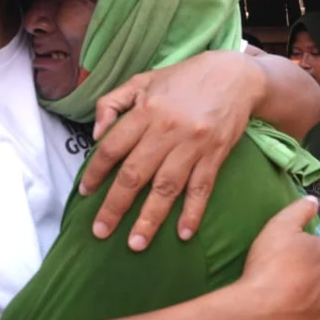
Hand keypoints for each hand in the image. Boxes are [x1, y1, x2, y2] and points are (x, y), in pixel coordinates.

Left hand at [83, 50, 265, 250]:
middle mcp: (167, 130)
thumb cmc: (184, 79)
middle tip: (100, 232)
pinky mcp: (215, 155)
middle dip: (115, 207)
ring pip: (166, 187)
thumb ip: (112, 103)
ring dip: (150, 219)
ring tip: (135, 244)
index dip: (96, 172)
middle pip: (135, 174)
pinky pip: (202, 188)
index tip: (84, 192)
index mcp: (146, 110)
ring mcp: (193, 145)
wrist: (234, 75)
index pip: (113, 147)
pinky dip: (193, 212)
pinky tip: (183, 234)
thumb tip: (96, 135)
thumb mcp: (143, 80)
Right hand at [236, 198, 319, 319]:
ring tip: (299, 297)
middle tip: (291, 278)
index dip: (305, 252)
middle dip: (317, 272)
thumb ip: (298, 210)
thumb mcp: (278, 227)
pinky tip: (314, 314)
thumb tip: (314, 200)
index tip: (288, 259)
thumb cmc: (270, 266)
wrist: (265, 314)